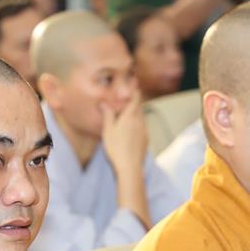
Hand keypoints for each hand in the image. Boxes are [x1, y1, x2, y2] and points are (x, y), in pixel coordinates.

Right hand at [100, 91, 151, 228]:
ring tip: (127, 112)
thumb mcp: (108, 131)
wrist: (130, 168)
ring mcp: (144, 131)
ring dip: (135, 113)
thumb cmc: (116, 150)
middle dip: (134, 101)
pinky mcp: (145, 140)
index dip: (135, 90)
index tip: (134, 82)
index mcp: (130, 117)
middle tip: (128, 96)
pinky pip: (142, 127)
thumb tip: (104, 102)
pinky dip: (137, 123)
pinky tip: (130, 129)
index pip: (135, 99)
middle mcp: (139, 122)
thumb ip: (108, 115)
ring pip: (141, 117)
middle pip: (139, 107)